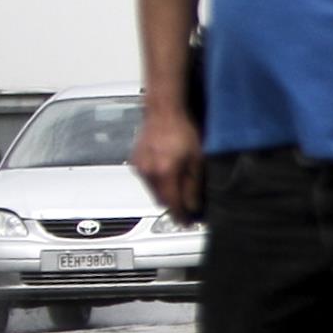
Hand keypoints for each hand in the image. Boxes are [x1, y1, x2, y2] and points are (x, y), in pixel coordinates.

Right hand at [131, 105, 203, 221]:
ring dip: (165, 194)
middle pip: (161, 201)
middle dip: (173, 206)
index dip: (181, 217)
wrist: (163, 111)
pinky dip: (157, 183)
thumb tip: (194, 206)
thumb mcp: (197, 160)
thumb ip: (193, 187)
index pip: (172, 205)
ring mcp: (140, 167)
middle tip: (187, 208)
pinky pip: (147, 180)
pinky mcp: (136, 161)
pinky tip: (168, 174)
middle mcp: (148, 172)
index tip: (188, 222)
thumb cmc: (182, 130)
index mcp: (164, 173)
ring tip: (179, 189)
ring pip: (153, 191)